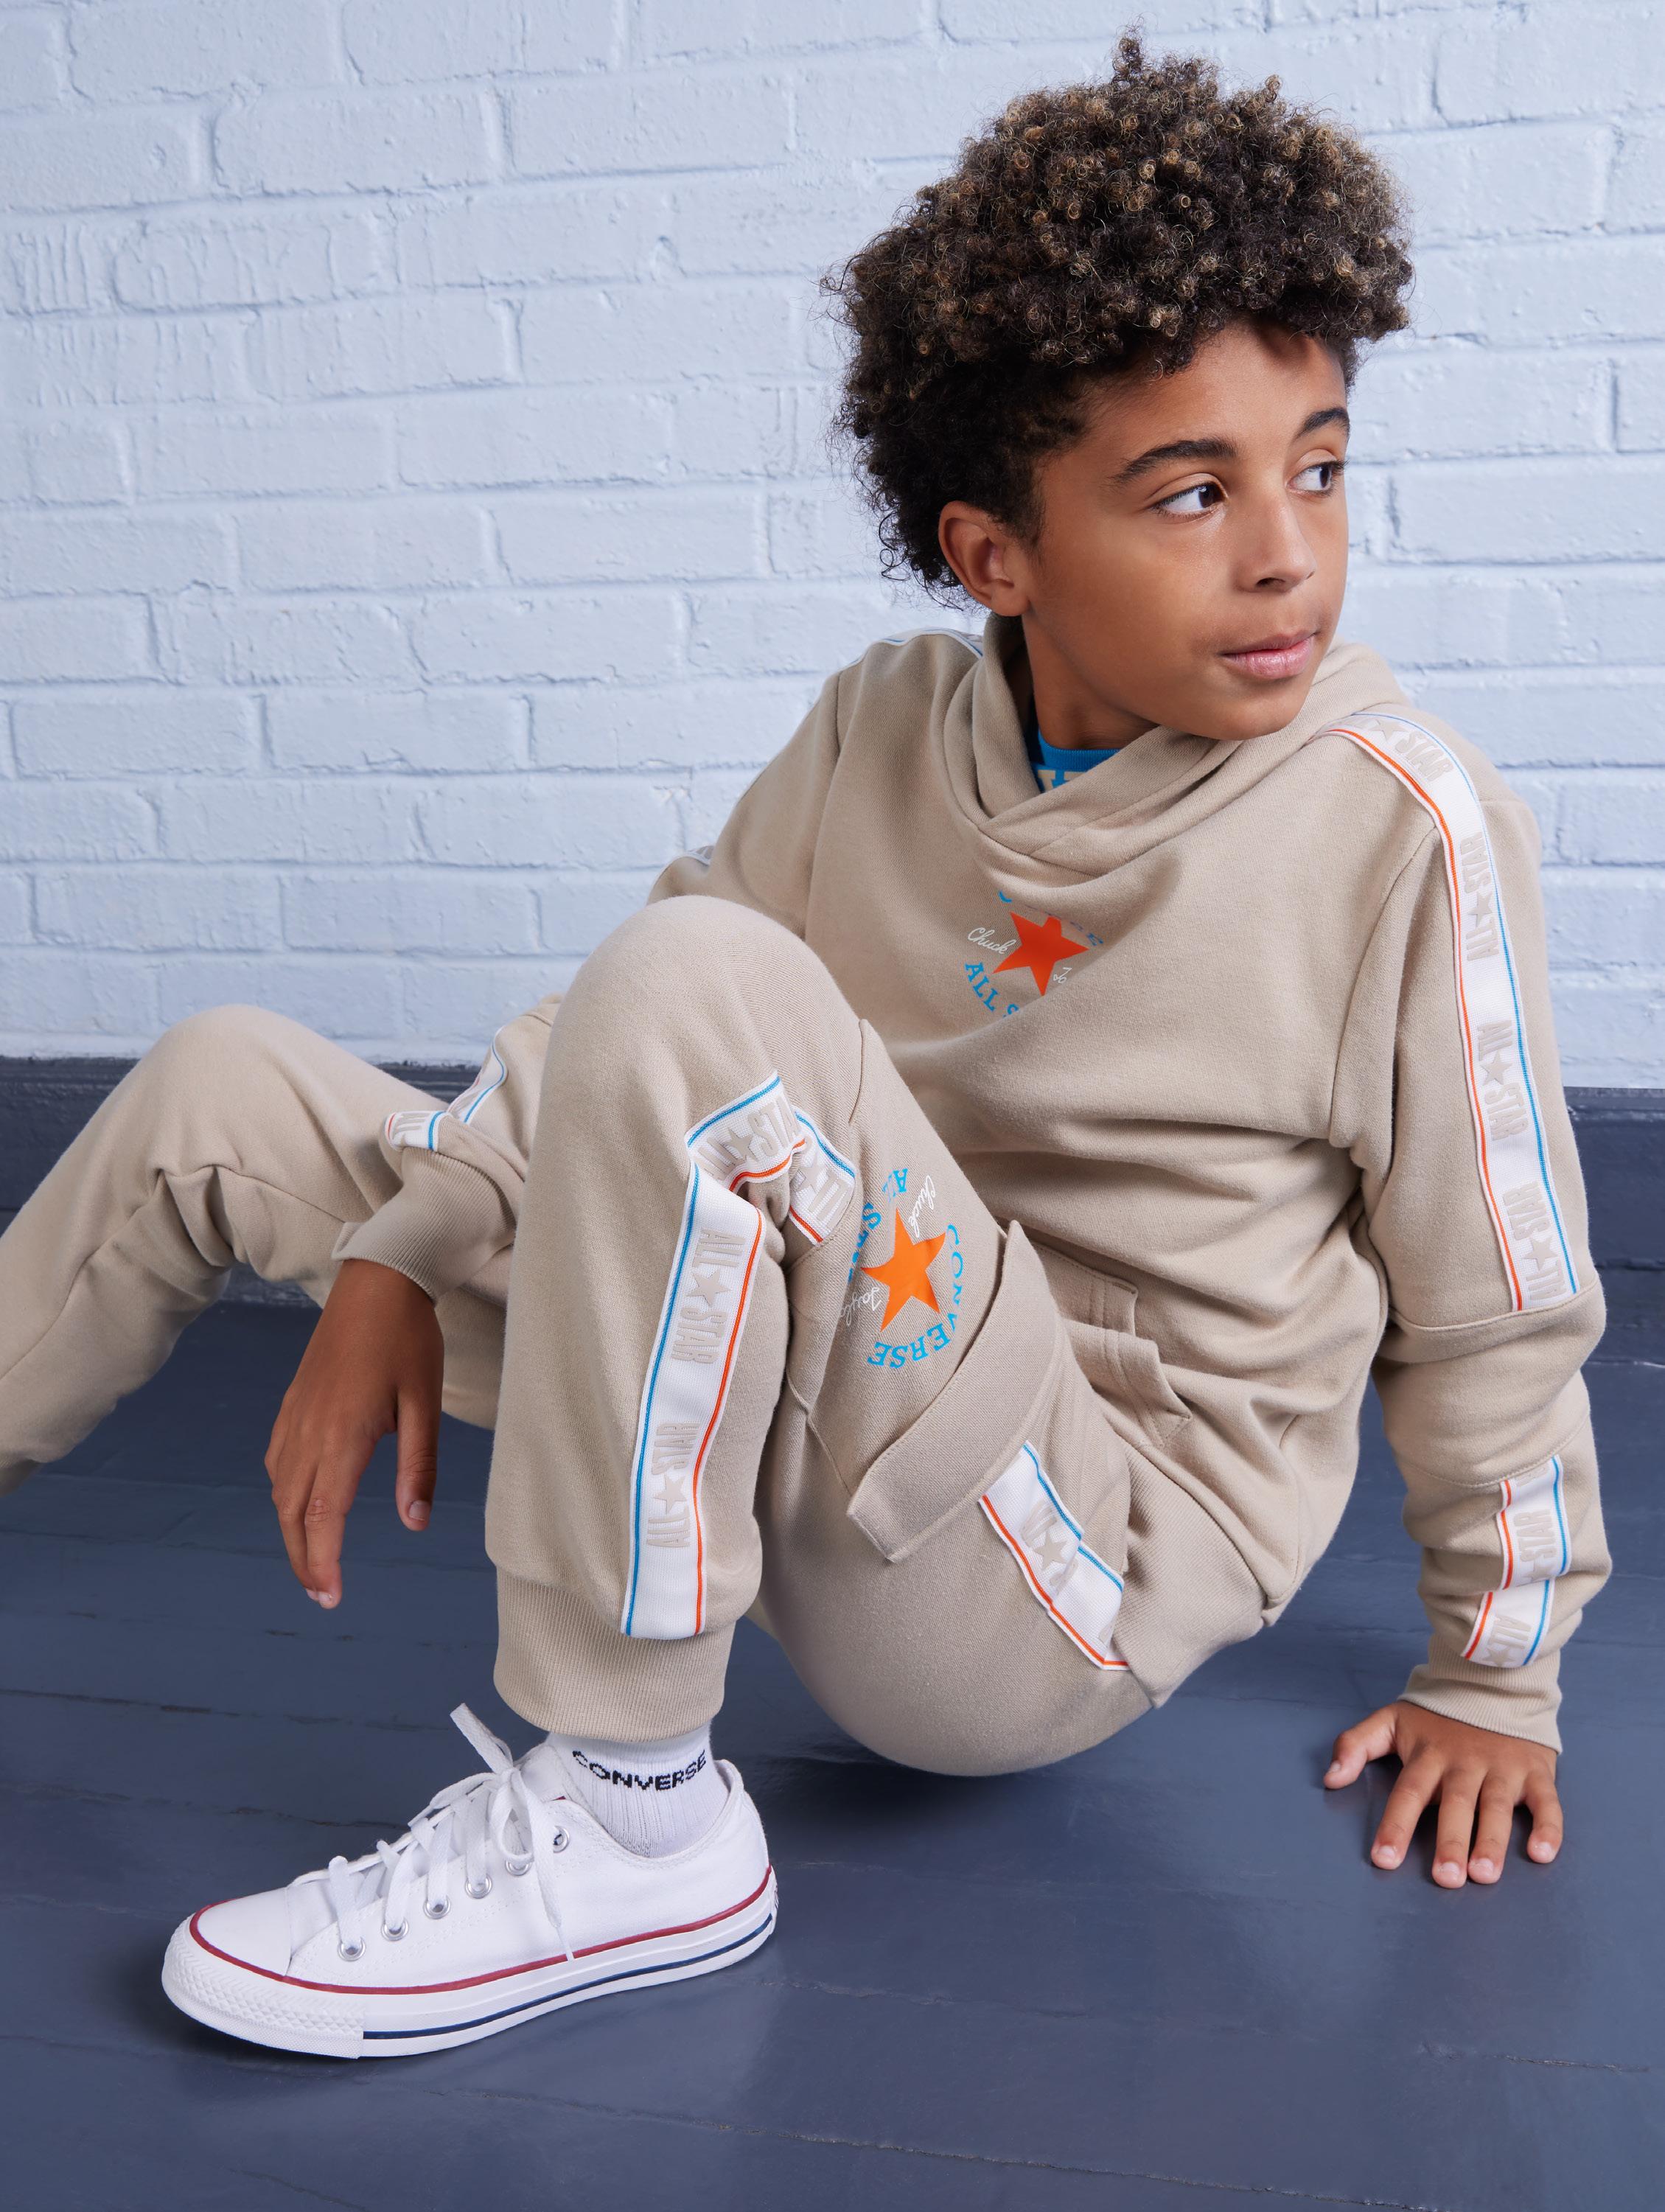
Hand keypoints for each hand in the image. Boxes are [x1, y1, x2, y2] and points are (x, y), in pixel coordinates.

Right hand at [264, 1258, 443, 1609]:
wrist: (378, 1281)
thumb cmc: (408, 1340)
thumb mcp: (425, 1404)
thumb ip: (418, 1467)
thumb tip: (414, 1524)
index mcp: (342, 1435)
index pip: (321, 1516)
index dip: (322, 1562)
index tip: (330, 1597)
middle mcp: (309, 1431)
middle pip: (291, 1513)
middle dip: (304, 1558)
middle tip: (322, 1594)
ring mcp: (295, 1415)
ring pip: (280, 1489)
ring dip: (291, 1530)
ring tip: (313, 1560)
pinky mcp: (294, 1402)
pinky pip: (278, 1460)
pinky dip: (284, 1494)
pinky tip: (300, 1504)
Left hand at [1324, 1700, 1561, 1886]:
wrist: (1493, 1679)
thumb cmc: (1438, 1716)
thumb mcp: (1391, 1720)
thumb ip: (1356, 1744)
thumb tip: (1329, 1778)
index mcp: (1429, 1756)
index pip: (1408, 1793)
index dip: (1396, 1826)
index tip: (1383, 1859)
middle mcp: (1466, 1764)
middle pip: (1456, 1805)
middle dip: (1450, 1841)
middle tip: (1445, 1879)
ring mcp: (1503, 1768)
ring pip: (1498, 1807)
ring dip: (1492, 1841)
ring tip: (1484, 1874)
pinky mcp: (1535, 1771)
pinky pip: (1546, 1801)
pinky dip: (1549, 1827)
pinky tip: (1542, 1853)